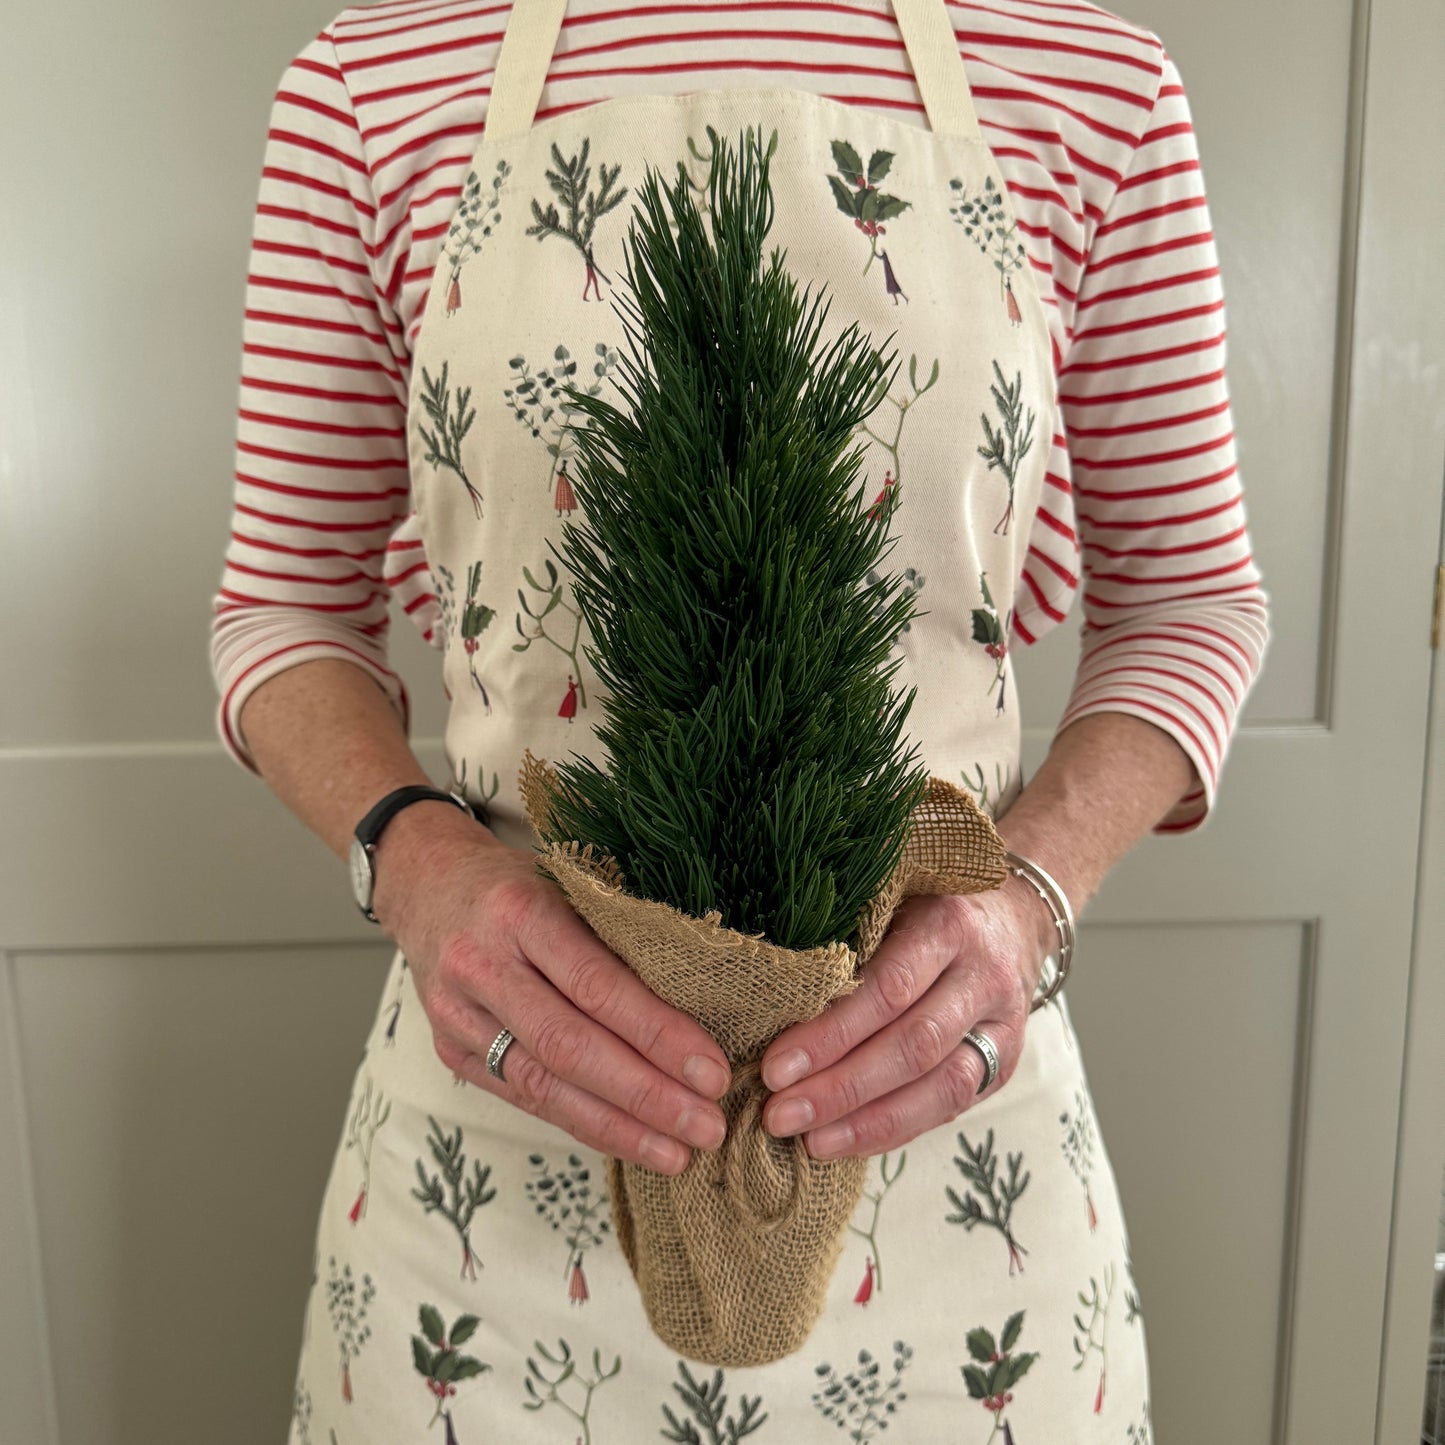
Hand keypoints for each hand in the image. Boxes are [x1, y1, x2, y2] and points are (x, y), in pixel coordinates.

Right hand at [371, 803, 731, 1174]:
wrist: (427, 883)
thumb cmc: (517, 882)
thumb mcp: (569, 882)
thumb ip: (619, 932)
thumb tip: (706, 996)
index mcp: (520, 911)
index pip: (596, 984)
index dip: (657, 1034)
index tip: (712, 1071)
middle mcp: (482, 964)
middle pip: (571, 1046)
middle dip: (646, 1095)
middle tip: (707, 1126)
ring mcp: (459, 1015)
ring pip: (544, 1085)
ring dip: (618, 1127)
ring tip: (678, 1152)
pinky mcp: (452, 1051)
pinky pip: (524, 1097)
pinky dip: (582, 1123)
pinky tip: (630, 1141)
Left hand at [758, 879, 1051, 1158]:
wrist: (1011, 918)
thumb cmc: (924, 904)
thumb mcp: (890, 901)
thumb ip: (847, 942)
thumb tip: (767, 1003)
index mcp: (948, 925)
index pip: (887, 989)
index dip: (830, 1034)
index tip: (774, 1067)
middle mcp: (983, 976)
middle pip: (913, 1045)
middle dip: (841, 1088)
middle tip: (780, 1114)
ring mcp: (1002, 1025)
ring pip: (940, 1086)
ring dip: (869, 1122)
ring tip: (810, 1141)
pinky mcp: (1004, 1063)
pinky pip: (951, 1107)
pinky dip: (895, 1129)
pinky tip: (847, 1141)